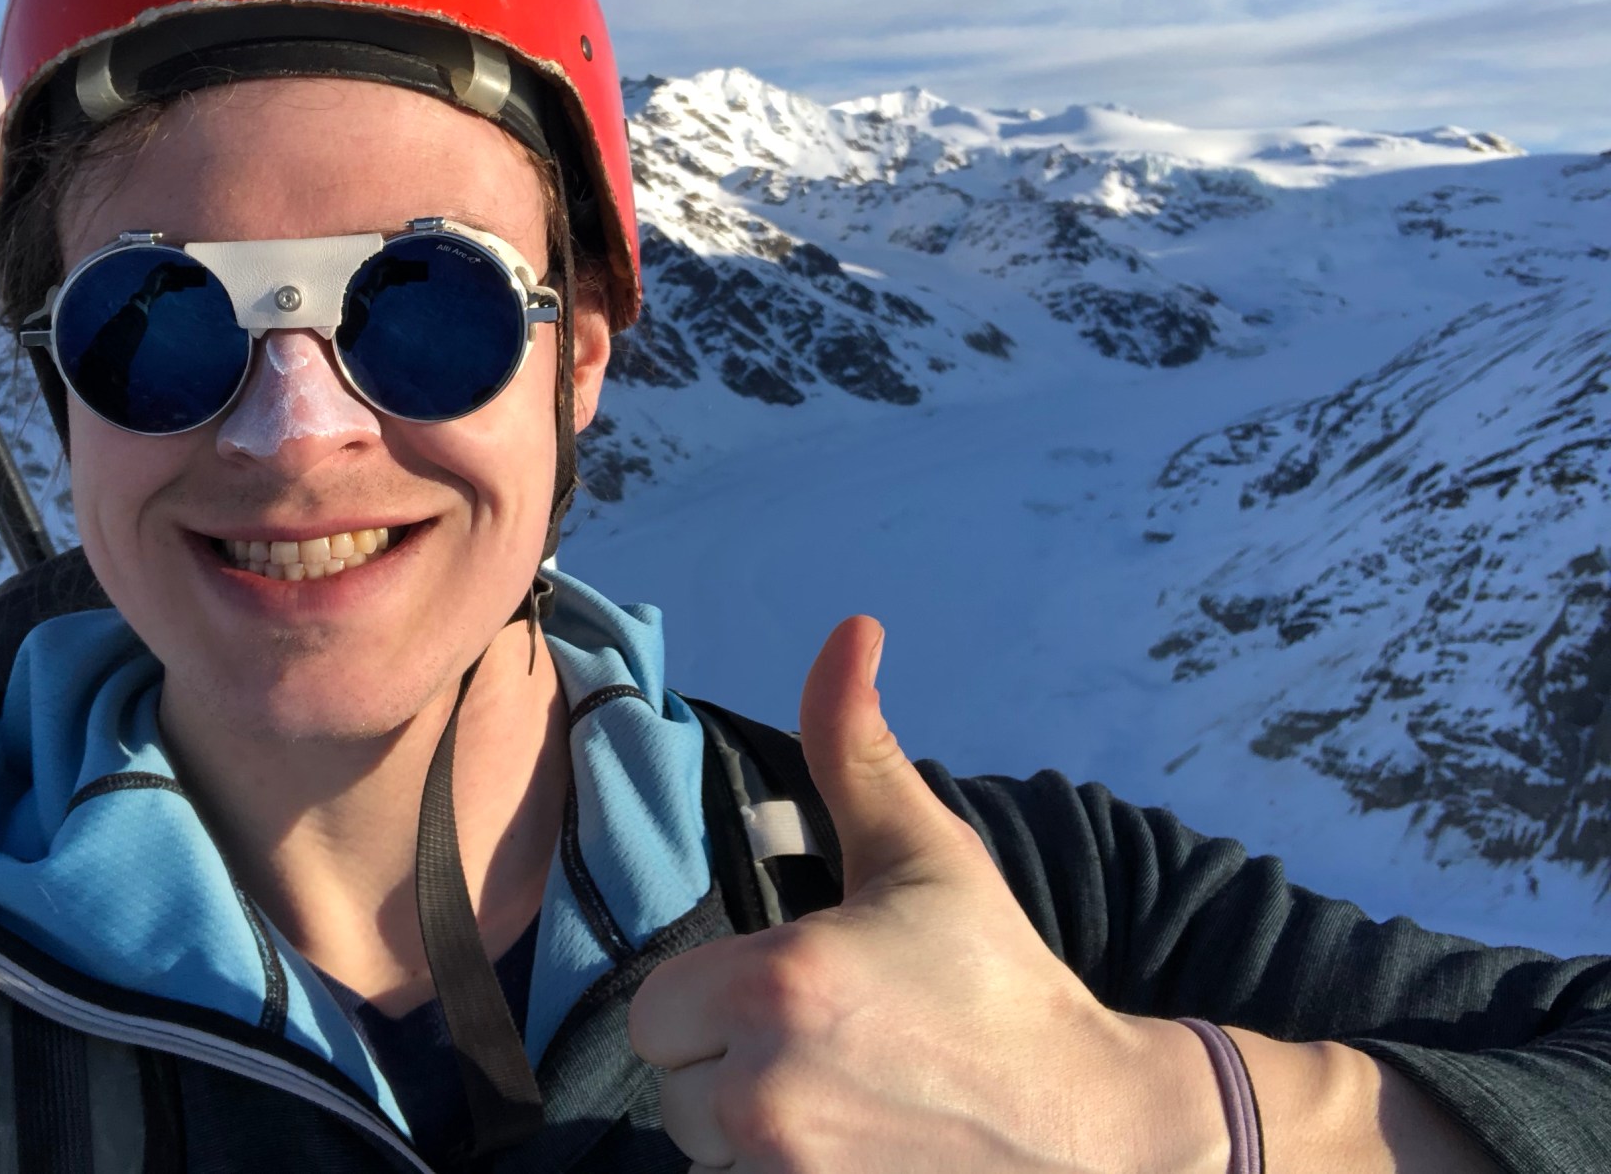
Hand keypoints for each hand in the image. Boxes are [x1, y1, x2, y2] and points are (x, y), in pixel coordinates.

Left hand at [629, 616, 1228, 1172]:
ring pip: (702, 1149)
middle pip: (672, 1086)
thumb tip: (850, 628)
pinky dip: (776, 1173)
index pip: (656, 1010)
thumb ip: (855, 743)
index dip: (709, 998)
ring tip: (837, 1097)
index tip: (784, 991)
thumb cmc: (997, 982)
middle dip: (724, 1065)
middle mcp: (763, 1095)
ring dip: (746, 1127)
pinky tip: (847, 1144)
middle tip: (820, 1046)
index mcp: (774, 986)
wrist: (1092, 1129)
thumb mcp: (924, 852)